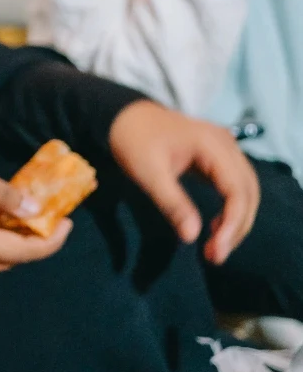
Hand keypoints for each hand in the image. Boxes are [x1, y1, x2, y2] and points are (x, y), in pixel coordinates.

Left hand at [109, 99, 258, 264]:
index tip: (216, 251)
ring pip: (246, 190)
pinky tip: (216, 226)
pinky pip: (235, 185)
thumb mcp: (147, 173)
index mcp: (212, 144)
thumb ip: (171, 203)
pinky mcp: (218, 157)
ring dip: (236, 220)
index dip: (233, 224)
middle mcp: (226, 145)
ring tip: (216, 246)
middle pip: (248, 192)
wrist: (122, 115)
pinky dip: (231, 208)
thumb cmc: (132, 140)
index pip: (237, 190)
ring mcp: (225, 149)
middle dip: (237, 227)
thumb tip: (192, 237)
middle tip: (215, 255)